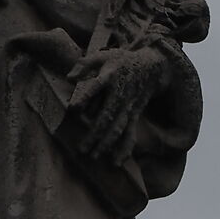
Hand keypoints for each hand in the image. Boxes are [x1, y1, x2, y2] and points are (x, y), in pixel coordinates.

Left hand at [64, 43, 174, 161]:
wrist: (151, 66)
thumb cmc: (120, 61)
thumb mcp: (102, 56)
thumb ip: (83, 65)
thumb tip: (68, 78)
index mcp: (110, 76)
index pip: (96, 87)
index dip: (86, 97)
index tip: (73, 109)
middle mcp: (120, 94)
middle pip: (107, 115)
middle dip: (95, 133)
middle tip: (81, 149)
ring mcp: (128, 106)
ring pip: (118, 127)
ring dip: (107, 143)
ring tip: (94, 157)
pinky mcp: (134, 115)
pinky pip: (130, 133)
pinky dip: (125, 148)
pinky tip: (117, 162)